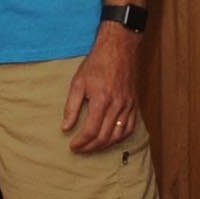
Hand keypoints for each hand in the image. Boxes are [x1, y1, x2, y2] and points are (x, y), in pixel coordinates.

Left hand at [61, 26, 140, 152]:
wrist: (118, 49)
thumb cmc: (97, 63)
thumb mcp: (78, 83)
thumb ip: (71, 108)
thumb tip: (66, 127)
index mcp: (101, 100)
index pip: (91, 131)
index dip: (81, 142)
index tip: (73, 145)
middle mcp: (117, 106)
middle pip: (104, 137)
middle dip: (90, 147)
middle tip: (80, 149)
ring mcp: (128, 106)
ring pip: (118, 135)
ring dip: (104, 145)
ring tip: (92, 147)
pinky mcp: (134, 104)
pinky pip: (129, 127)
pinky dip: (119, 137)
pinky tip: (110, 139)